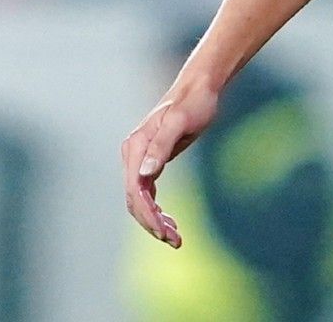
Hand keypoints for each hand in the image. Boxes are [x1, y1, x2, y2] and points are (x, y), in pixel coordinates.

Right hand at [121, 84, 219, 246]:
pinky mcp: (151, 162)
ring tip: (176, 238)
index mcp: (136, 147)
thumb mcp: (179, 123)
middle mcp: (133, 154)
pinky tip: (170, 222)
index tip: (166, 232)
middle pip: (134, 200)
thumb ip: (161, 147)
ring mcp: (140, 159)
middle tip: (176, 241)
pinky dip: (157, 210)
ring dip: (154, 221)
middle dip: (152, 223)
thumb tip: (145, 174)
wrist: (199, 89)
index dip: (148, 215)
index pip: (135, 190)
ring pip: (140, 200)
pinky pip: (147, 194)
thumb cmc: (192, 104)